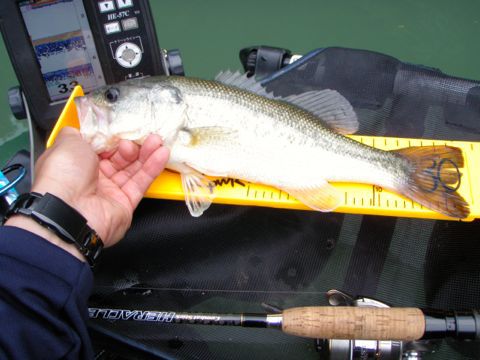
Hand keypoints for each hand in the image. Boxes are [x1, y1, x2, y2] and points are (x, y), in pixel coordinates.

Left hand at [26, 127, 168, 248]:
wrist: (69, 211)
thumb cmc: (63, 176)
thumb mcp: (67, 143)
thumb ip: (77, 133)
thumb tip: (83, 128)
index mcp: (77, 163)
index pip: (102, 147)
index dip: (114, 137)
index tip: (125, 128)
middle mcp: (93, 178)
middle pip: (119, 158)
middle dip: (133, 145)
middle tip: (143, 134)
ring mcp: (110, 192)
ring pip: (133, 169)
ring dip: (146, 154)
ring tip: (157, 141)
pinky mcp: (125, 204)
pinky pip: (141, 183)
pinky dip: (152, 168)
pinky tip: (161, 155)